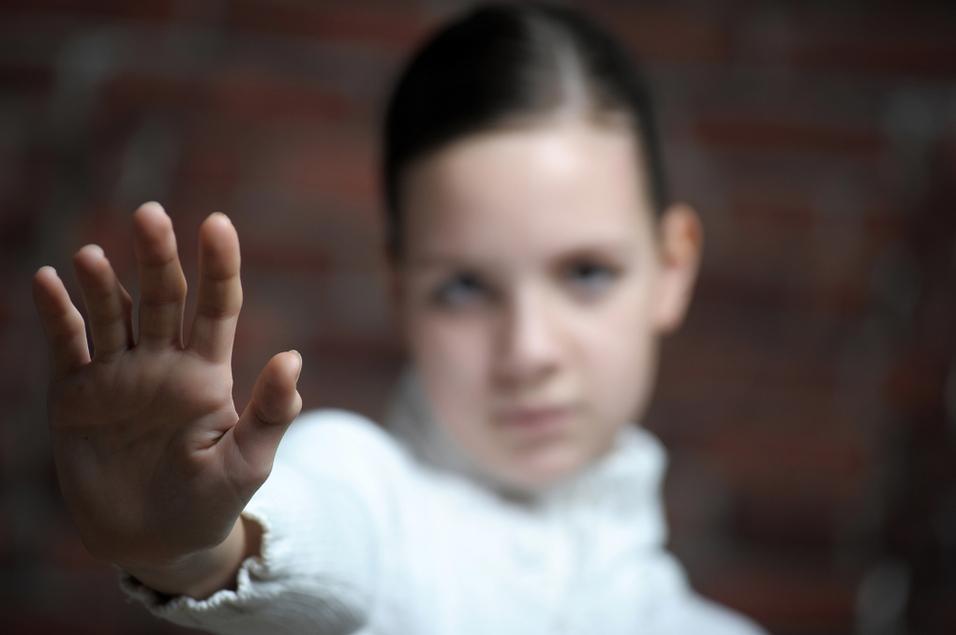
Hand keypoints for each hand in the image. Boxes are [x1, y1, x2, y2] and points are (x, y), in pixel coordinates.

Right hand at [32, 202, 301, 578]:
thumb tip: (294, 357)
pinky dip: (56, 313)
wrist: (152, 541)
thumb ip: (269, 414)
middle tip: (150, 214)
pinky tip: (48, 282)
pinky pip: (66, 345)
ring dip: (102, 283)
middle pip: (162, 297)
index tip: (219, 223)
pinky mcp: (76, 395)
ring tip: (92, 256)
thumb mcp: (247, 464)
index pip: (218, 306)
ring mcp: (118, 375)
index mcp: (208, 373)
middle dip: (157, 257)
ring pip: (112, 314)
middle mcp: (163, 362)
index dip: (219, 265)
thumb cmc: (210, 502)